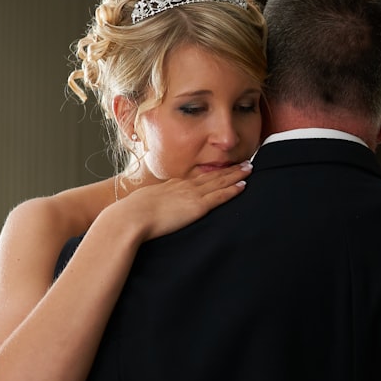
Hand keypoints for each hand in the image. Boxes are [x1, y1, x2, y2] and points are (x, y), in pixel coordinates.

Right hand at [117, 161, 252, 240]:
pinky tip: (243, 185)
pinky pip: (220, 196)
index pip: (197, 179)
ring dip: (236, 175)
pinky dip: (233, 190)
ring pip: (220, 182)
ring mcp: (192, 194)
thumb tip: (146, 212)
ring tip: (249, 169)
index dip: (212, 173)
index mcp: (171, 186)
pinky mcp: (198, 206)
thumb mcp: (141, 205)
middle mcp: (184, 186)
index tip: (222, 169)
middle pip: (212, 176)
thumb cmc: (131, 215)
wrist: (131, 217)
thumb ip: (149, 206)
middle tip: (244, 163)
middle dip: (229, 170)